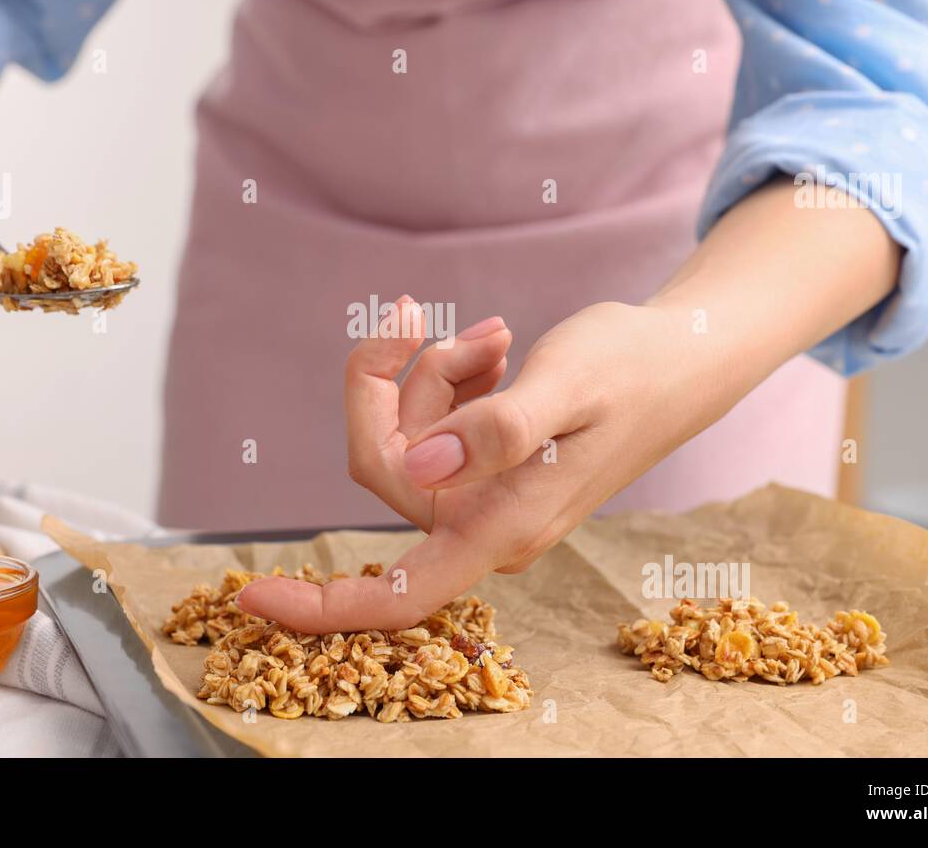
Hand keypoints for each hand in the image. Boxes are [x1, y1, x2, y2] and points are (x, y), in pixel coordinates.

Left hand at [238, 296, 724, 632]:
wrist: (676, 358)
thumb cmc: (630, 370)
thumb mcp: (565, 386)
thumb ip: (495, 430)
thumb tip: (421, 468)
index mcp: (502, 525)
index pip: (399, 593)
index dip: (323, 606)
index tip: (251, 598)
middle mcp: (487, 523)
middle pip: (389, 464)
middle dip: (396, 385)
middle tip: (437, 321)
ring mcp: (487, 497)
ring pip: (410, 436)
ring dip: (433, 374)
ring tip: (494, 336)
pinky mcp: (489, 467)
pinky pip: (433, 425)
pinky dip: (449, 379)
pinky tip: (494, 351)